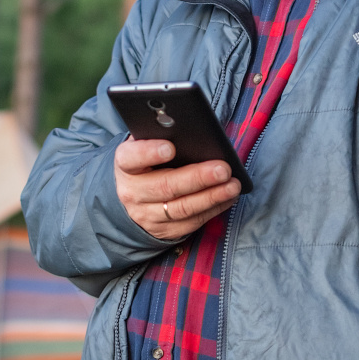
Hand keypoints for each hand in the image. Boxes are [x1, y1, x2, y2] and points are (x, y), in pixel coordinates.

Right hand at [114, 137, 240, 241]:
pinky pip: (191, 222)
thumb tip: (191, 129)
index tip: (170, 148)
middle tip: (222, 169)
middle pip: (165, 186)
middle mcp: (132, 192)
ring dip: (212, 197)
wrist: (134, 197)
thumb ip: (160, 137)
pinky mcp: (164, 230)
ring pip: (182, 208)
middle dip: (197, 178)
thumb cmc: (148, 163)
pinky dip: (214, 209)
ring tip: (233, 185)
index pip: (132, 158)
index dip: (150, 153)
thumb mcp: (145, 147)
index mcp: (125, 165)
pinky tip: (228, 197)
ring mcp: (147, 215)